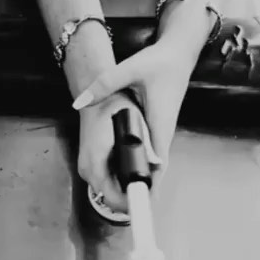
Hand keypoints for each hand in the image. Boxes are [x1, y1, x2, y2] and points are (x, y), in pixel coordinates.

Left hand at [74, 39, 193, 204]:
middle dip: (140, 189)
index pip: (156, 164)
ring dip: (140, 177)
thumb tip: (81, 102)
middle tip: (122, 207)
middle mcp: (163, 132)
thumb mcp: (129, 69)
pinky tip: (127, 169)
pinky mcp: (158, 126)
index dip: (148, 186)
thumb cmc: (160, 62)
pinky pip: (150, 152)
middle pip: (154, 170)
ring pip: (152, 162)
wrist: (179, 52)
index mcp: (159, 123)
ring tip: (121, 195)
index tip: (138, 205)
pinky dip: (140, 164)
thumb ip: (104, 84)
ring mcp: (161, 130)